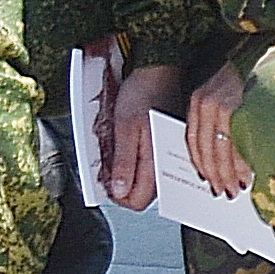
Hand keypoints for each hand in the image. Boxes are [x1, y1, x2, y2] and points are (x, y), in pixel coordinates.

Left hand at [101, 57, 182, 209]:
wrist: (158, 71)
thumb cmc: (143, 93)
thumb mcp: (125, 127)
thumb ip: (123, 162)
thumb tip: (119, 192)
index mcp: (157, 161)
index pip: (137, 201)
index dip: (118, 197)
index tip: (106, 183)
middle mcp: (167, 163)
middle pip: (142, 195)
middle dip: (123, 186)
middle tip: (110, 166)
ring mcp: (168, 156)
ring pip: (146, 181)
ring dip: (129, 174)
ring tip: (119, 153)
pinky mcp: (167, 147)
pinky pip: (150, 166)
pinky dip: (137, 163)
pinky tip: (130, 146)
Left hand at [185, 60, 250, 198]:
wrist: (267, 50)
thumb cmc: (251, 77)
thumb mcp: (228, 95)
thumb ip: (223, 122)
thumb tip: (226, 157)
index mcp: (200, 101)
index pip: (194, 141)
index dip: (201, 165)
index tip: (208, 181)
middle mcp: (206, 102)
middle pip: (205, 149)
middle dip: (215, 175)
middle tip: (224, 192)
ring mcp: (222, 104)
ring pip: (219, 150)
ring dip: (227, 174)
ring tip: (235, 189)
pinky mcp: (238, 106)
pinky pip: (236, 143)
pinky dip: (241, 163)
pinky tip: (247, 175)